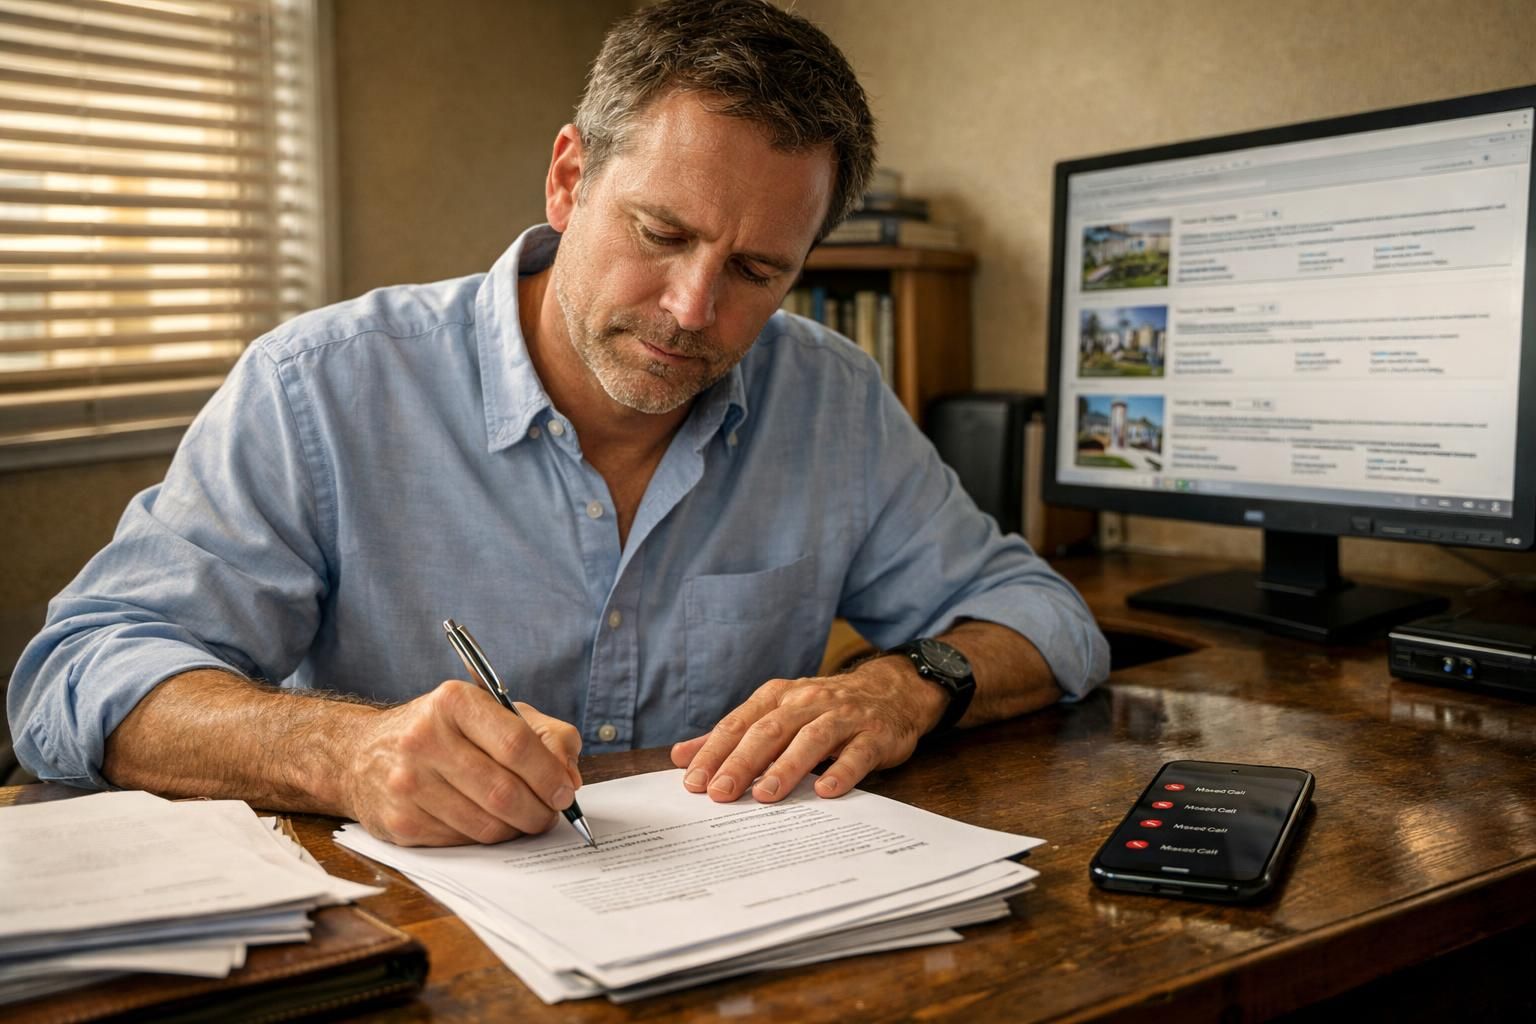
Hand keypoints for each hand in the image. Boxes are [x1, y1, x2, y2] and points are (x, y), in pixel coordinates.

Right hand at [343, 680, 582, 845]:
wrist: (360, 754)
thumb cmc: (443, 731)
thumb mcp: (493, 712)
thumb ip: (545, 735)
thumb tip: (570, 777)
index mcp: (454, 702)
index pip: (516, 744)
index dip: (549, 774)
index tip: (566, 791)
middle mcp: (424, 739)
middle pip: (503, 791)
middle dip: (539, 810)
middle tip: (550, 813)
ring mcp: (407, 783)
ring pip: (486, 824)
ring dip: (516, 828)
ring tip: (523, 818)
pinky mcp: (400, 821)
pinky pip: (462, 841)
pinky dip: (485, 837)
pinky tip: (486, 821)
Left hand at [669, 656, 946, 802]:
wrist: (891, 691)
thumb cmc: (824, 708)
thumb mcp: (776, 712)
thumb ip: (732, 735)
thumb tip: (682, 756)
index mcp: (778, 697)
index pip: (739, 725)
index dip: (715, 752)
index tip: (693, 782)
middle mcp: (808, 702)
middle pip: (769, 731)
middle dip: (742, 762)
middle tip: (720, 793)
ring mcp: (843, 718)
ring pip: (810, 740)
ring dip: (786, 767)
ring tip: (765, 795)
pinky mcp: (875, 735)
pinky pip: (857, 754)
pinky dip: (841, 771)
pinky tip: (825, 791)